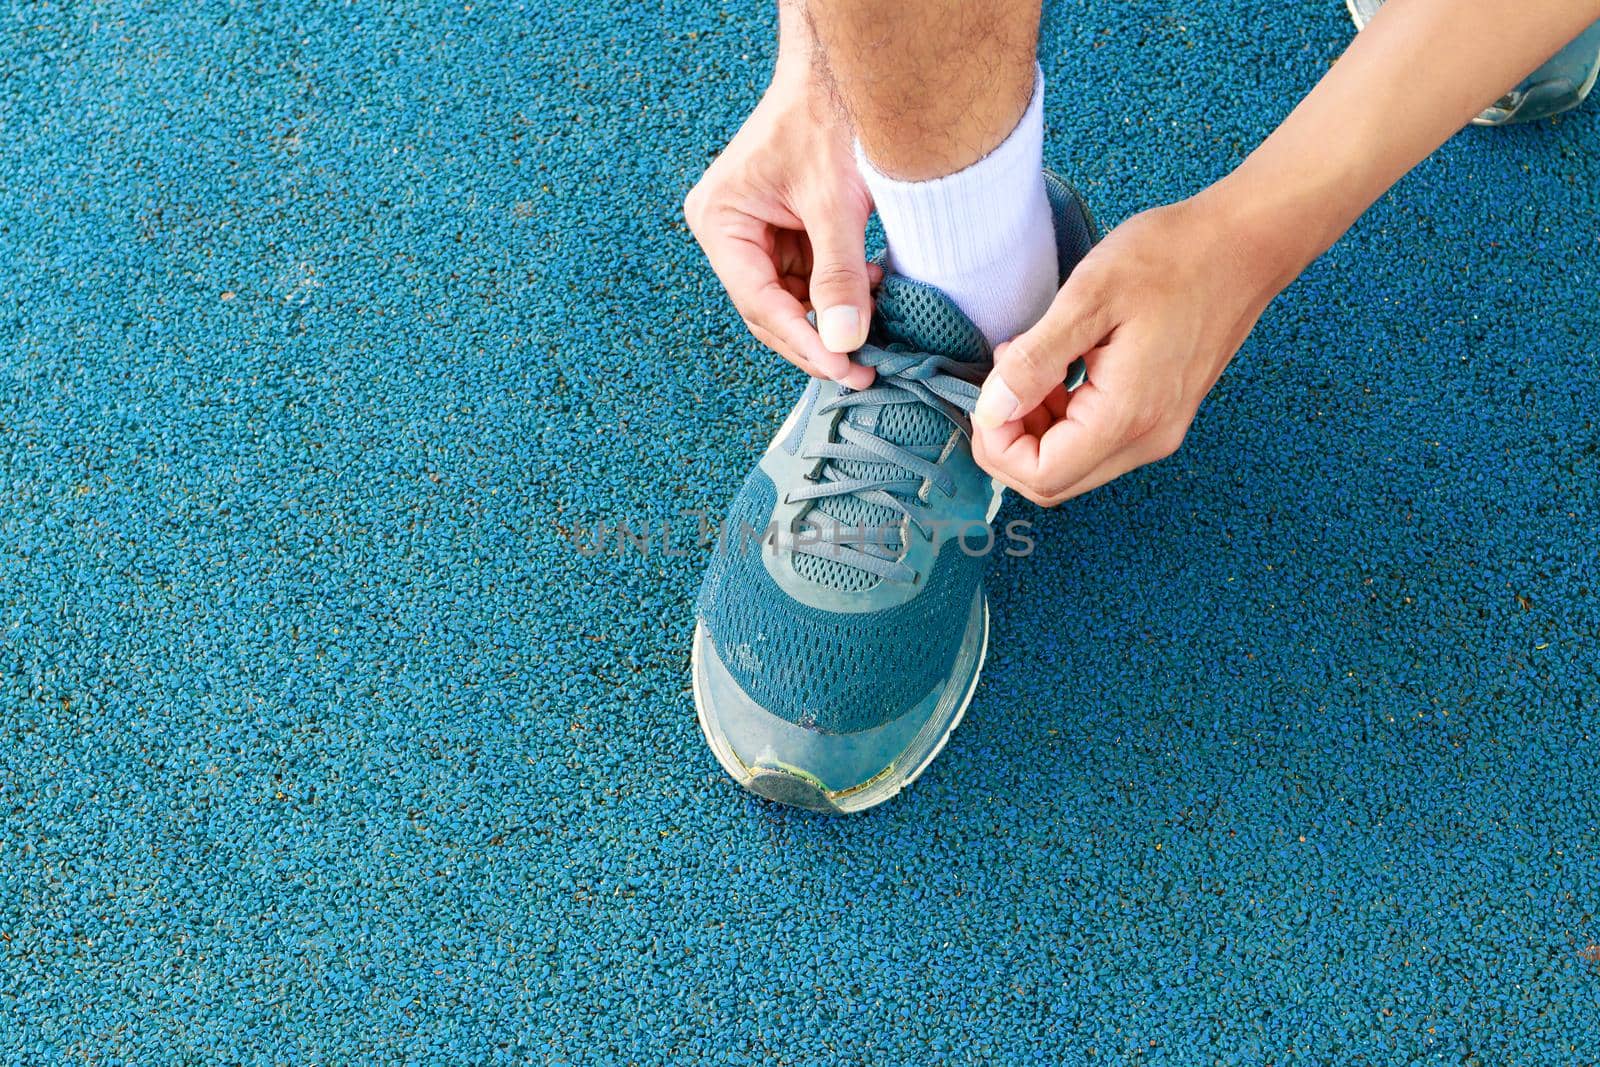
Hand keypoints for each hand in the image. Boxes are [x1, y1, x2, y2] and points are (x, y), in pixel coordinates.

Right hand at [684, 46, 877, 388]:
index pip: (758, 303)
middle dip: (818, 340)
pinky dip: (842, 290)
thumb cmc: (828, 117)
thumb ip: (838, 276)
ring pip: (794, 300)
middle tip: (863, 371)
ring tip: (878, 329)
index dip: (803, 342)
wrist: (848, 71)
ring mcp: (758, 232)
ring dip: (834, 317)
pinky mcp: (789, 230)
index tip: (844, 369)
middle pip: (771, 309)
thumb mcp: (834, 203)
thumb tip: (845, 343)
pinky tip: (874, 289)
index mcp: (720, 222)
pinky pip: (811, 278)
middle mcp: (729, 231)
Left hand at [970, 194, 1279, 505]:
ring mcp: (1158, 431)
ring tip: (1026, 365)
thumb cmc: (1170, 258)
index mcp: (1127, 417)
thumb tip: (991, 412)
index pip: (1042, 476)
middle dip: (1011, 443)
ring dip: (1035, 429)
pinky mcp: (1161, 415)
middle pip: (1055, 482)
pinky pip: (1096, 441)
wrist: (1243, 244)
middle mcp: (1147, 439)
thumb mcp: (1089, 298)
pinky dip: (1062, 418)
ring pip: (1073, 464)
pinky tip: (1056, 368)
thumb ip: (1035, 361)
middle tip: (1000, 382)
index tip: (986, 395)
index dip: (998, 447)